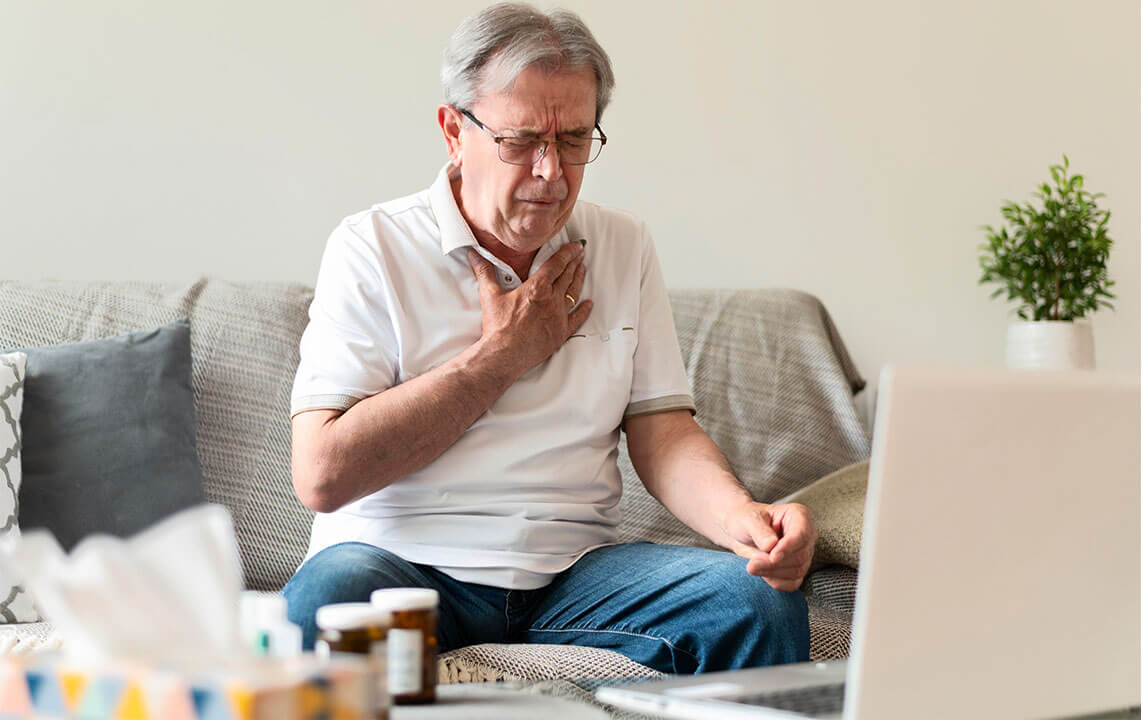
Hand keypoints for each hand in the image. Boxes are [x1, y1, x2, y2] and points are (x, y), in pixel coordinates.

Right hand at [468, 242, 591, 376]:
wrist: (504, 354)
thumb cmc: (498, 326)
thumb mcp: (490, 295)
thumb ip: (485, 272)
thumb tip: (475, 256)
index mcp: (537, 287)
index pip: (556, 264)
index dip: (567, 253)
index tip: (575, 246)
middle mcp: (552, 299)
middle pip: (567, 276)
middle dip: (574, 263)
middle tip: (580, 254)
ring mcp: (559, 316)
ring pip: (574, 293)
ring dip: (579, 280)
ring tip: (583, 270)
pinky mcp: (561, 332)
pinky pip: (577, 319)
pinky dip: (584, 310)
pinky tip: (589, 303)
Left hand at [722, 501, 816, 591]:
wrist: (742, 532)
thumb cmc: (747, 520)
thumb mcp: (749, 520)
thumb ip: (760, 531)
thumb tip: (771, 545)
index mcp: (799, 515)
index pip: (801, 534)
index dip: (788, 547)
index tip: (772, 556)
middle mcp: (807, 535)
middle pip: (800, 556)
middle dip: (775, 563)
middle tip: (751, 564)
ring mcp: (805, 553)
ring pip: (797, 571)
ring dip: (772, 573)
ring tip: (752, 566)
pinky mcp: (798, 569)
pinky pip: (793, 583)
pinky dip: (776, 582)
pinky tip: (762, 573)